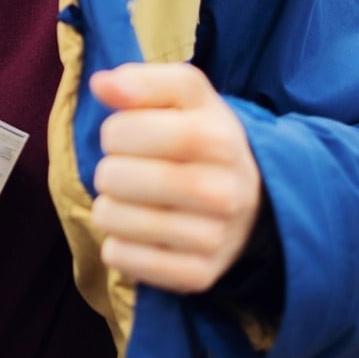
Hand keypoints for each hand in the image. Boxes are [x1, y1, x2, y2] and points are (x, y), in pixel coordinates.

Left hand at [89, 63, 261, 293]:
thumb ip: (143, 82)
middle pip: (114, 177)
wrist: (256, 199)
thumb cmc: (204, 140)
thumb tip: (102, 83)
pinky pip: (122, 258)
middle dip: (107, 170)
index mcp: (219, 138)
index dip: (113, 131)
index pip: (125, 131)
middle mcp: (223, 192)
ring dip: (108, 208)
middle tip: (128, 171)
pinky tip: (140, 233)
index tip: (126, 135)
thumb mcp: (186, 99)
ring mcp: (213, 239)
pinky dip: (117, 245)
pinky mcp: (198, 275)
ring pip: (111, 219)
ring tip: (134, 202)